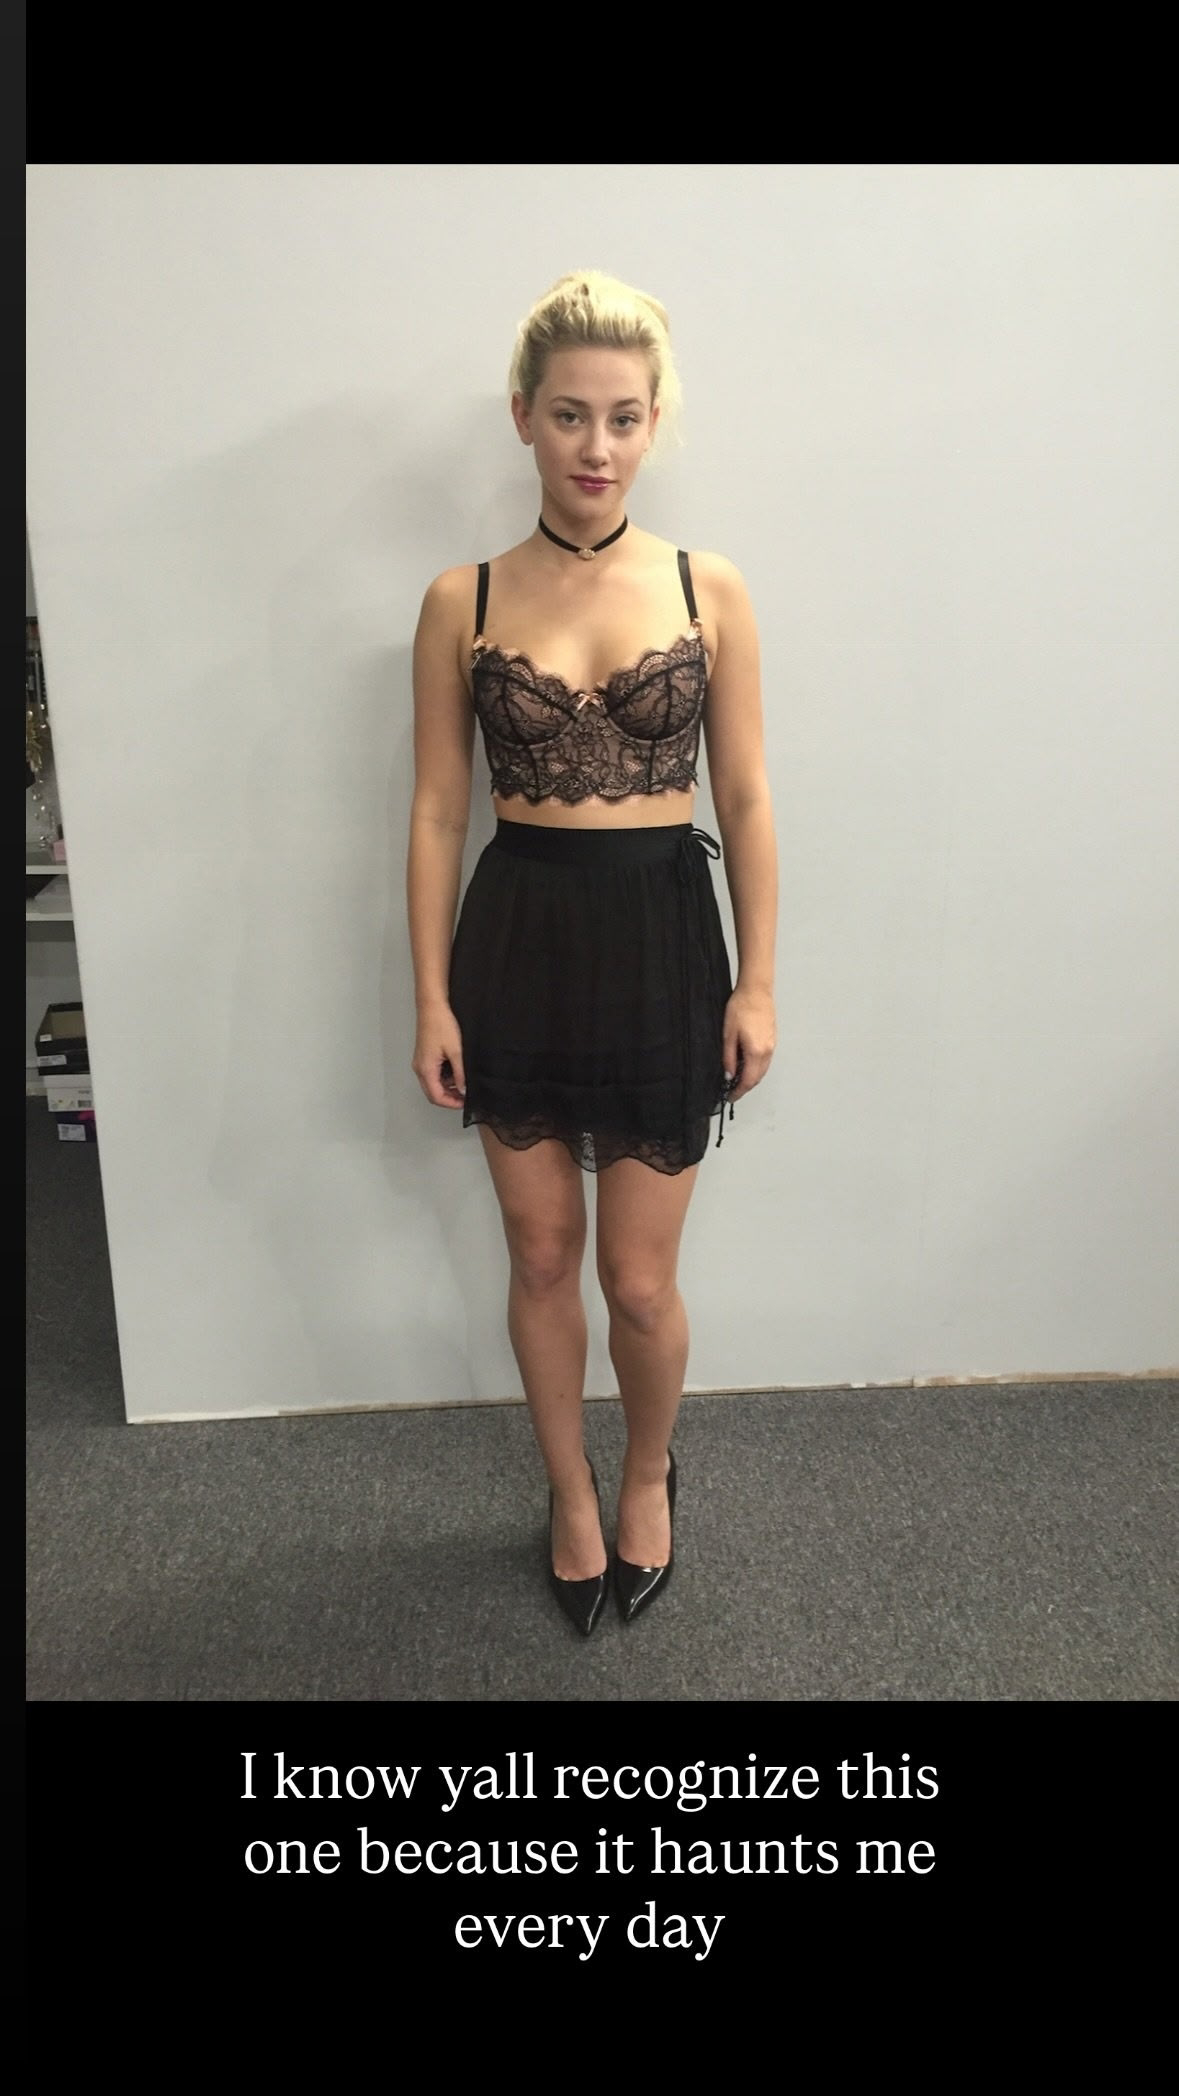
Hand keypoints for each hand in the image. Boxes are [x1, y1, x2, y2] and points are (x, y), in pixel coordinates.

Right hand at [412, 1002, 466, 1108]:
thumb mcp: (456, 1051)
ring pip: (432, 1083)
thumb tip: (463, 1090)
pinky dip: (444, 1077)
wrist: (432, 1006)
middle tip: (465, 1097)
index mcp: (426, 1069)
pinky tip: (456, 1071)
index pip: (436, 1097)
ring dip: (447, 1087)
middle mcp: (420, 1067)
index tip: (464, 1103)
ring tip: (463, 1083)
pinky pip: (433, 1073)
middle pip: (432, 1092)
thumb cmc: (441, 1024)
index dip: (451, 1103)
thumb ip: (460, 1073)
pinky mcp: (424, 1055)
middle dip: (449, 1097)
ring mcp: (421, 1061)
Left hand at [722, 987, 774, 1103]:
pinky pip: (765, 1061)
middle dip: (745, 1087)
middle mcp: (767, 1051)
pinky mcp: (773, 1039)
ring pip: (762, 1070)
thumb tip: (729, 1074)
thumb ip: (729, 1057)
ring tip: (736, 1079)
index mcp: (756, 1051)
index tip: (731, 1097)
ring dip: (751, 1078)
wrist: (756, 991)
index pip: (748, 1080)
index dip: (739, 1091)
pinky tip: (746, 1064)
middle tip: (732, 1090)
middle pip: (758, 1078)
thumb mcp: (728, 1034)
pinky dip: (756, 1068)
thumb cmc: (741, 1008)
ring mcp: (772, 1045)